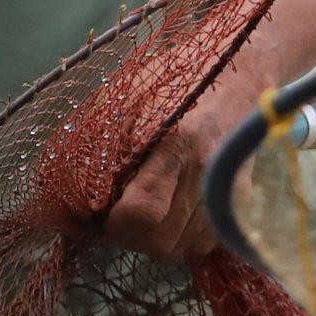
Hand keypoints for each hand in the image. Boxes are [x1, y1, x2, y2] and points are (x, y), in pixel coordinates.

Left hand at [102, 65, 256, 263]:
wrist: (236, 66)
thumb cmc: (172, 79)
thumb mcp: (125, 100)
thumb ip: (100, 147)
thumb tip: (75, 200)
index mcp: (176, 145)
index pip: (141, 213)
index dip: (112, 225)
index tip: (95, 215)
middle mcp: (206, 173)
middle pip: (161, 241)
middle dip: (128, 237)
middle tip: (112, 217)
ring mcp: (227, 190)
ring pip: (183, 249)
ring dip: (153, 240)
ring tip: (139, 212)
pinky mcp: (239, 200)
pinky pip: (203, 243)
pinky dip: (179, 238)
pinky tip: (167, 213)